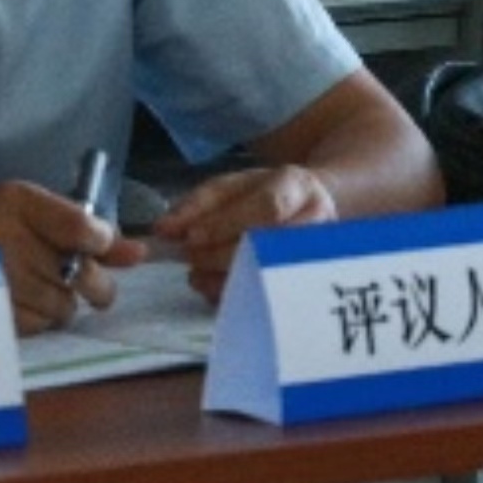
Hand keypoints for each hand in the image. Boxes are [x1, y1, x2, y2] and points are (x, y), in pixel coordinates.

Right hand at [0, 179, 140, 335]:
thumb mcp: (30, 211)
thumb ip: (86, 230)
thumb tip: (139, 253)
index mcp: (17, 201)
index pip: (84, 228)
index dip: (101, 244)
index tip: (94, 249)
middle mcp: (5, 238)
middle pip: (83, 276)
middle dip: (93, 284)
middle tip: (79, 280)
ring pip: (65, 308)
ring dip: (62, 303)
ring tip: (36, 286)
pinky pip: (41, 327)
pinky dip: (39, 319)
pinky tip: (20, 303)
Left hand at [152, 166, 340, 304]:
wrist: (309, 207)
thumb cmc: (264, 196)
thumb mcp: (231, 187)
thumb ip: (197, 205)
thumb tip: (164, 230)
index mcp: (298, 186)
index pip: (267, 207)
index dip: (228, 224)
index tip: (192, 237)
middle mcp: (318, 220)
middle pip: (269, 244)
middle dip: (221, 254)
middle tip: (191, 257)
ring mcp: (317, 255)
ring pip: (268, 274)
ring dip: (224, 277)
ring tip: (197, 274)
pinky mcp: (306, 282)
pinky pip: (264, 296)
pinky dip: (231, 294)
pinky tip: (212, 286)